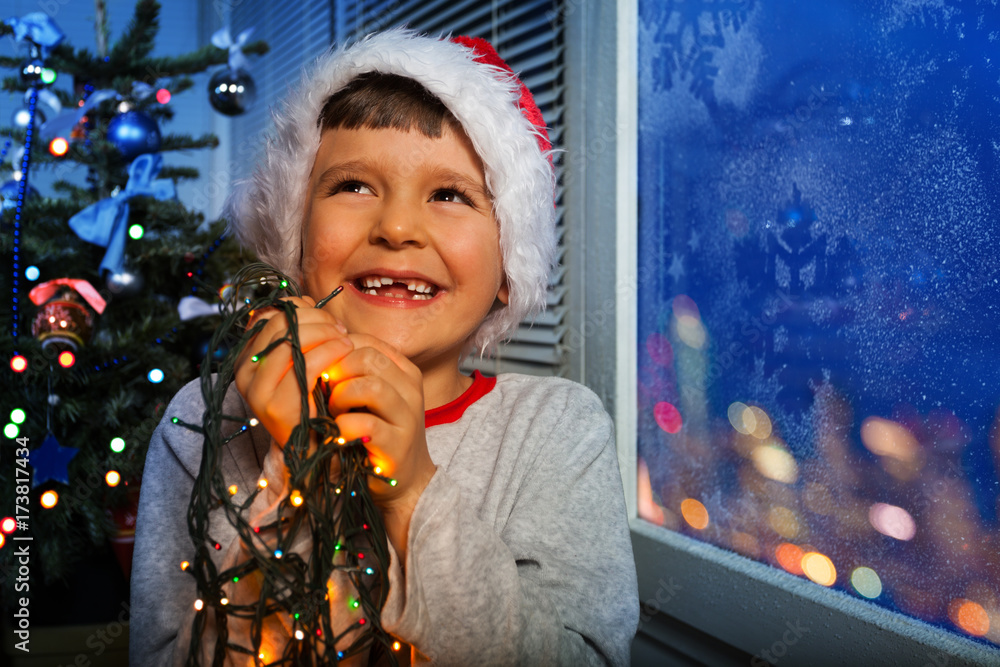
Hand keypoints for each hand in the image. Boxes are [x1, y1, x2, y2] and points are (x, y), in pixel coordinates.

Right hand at [234, 296, 353, 448]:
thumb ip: (298, 330)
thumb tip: (301, 299)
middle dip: (316, 320)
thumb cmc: (313, 397)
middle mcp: (243, 372)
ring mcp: (257, 390)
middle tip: (340, 329)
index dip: (302, 310)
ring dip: (326, 333)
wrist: (316, 447)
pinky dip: (331, 351)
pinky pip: (307, 363)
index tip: (326, 320)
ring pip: (292, 339)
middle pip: (281, 324)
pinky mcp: (276, 405)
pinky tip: (346, 351)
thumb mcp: (301, 359)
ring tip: (346, 340)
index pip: (271, 315)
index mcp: (246, 357)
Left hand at [322, 334, 436, 510]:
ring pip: (370, 386)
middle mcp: (410, 389)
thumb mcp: (370, 395)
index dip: (336, 350)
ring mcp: (407, 417)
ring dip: (340, 397)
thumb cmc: (378, 432)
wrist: (406, 480)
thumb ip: (352, 371)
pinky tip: (338, 434)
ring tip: (333, 411)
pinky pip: (365, 424)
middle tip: (325, 390)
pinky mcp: (398, 445)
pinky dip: (343, 427)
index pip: (366, 342)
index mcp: (404, 371)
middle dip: (336, 371)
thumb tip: (317, 348)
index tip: (322, 369)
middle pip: (367, 358)